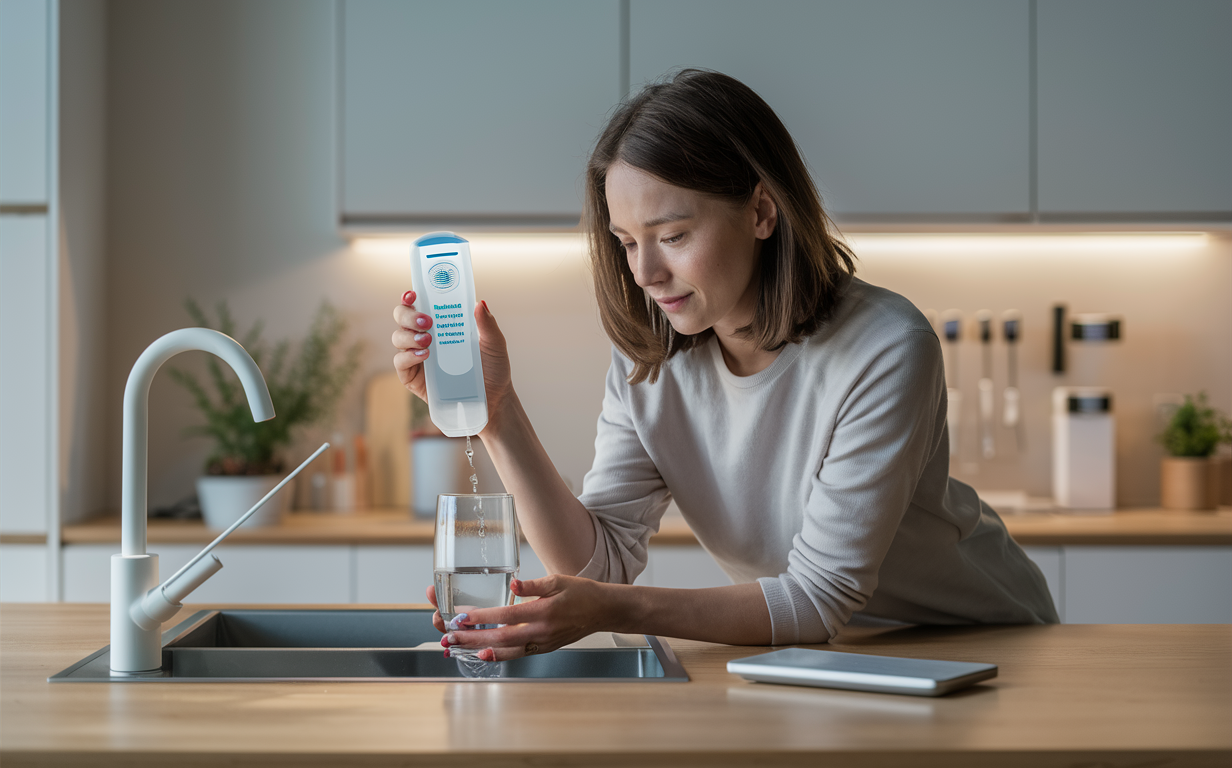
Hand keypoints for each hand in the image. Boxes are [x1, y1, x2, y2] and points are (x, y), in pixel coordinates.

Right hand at [391, 291, 513, 429]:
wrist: (493, 400)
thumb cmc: (492, 369)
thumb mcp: (494, 344)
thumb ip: (487, 324)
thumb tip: (479, 303)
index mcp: (441, 325)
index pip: (419, 305)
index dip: (411, 297)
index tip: (413, 293)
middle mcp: (424, 337)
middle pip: (402, 318)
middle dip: (408, 315)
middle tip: (427, 321)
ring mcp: (416, 357)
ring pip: (398, 338)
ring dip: (409, 335)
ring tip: (428, 341)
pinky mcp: (413, 378)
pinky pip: (400, 363)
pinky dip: (408, 357)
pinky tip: (424, 356)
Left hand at [431, 575, 613, 661]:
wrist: (603, 611)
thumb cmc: (581, 592)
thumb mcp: (558, 580)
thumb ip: (534, 584)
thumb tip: (514, 583)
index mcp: (544, 612)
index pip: (506, 615)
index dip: (482, 618)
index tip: (461, 617)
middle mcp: (541, 632)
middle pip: (500, 639)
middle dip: (471, 638)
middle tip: (449, 637)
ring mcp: (541, 643)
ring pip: (506, 651)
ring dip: (479, 649)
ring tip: (457, 647)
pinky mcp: (542, 649)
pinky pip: (516, 655)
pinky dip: (497, 655)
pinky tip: (481, 653)